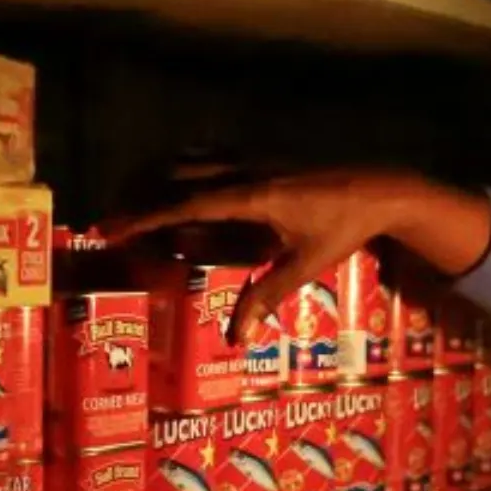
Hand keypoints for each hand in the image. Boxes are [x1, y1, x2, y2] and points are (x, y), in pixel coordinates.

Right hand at [102, 169, 490, 338]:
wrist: (380, 187)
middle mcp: (245, 169)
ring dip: (157, 177)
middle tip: (110, 219)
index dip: (144, 217)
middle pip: (175, 175)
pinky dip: (184, 167)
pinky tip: (174, 182)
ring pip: (190, 159)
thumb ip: (266, 296)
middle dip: (138, 196)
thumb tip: (236, 336)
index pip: (184, 205)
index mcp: (251, 196)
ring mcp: (253, 156)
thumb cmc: (343, 229)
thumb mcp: (304, 266)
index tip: (112, 227)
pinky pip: (211, 155)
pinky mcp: (262, 154)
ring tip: (130, 200)